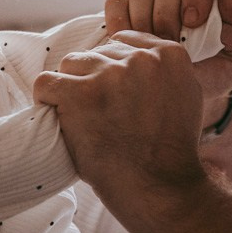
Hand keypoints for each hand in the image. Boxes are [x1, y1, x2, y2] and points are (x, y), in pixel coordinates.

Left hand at [34, 31, 206, 209]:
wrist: (160, 189)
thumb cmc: (170, 150)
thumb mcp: (185, 95)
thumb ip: (161, 68)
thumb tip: (131, 51)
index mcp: (168, 54)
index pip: (122, 43)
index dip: (114, 71)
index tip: (116, 98)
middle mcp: (139, 58)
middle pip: (96, 54)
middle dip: (94, 81)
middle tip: (102, 116)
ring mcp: (108, 74)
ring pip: (71, 64)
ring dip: (71, 89)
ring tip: (82, 119)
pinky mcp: (78, 94)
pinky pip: (45, 83)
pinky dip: (47, 100)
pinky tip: (59, 118)